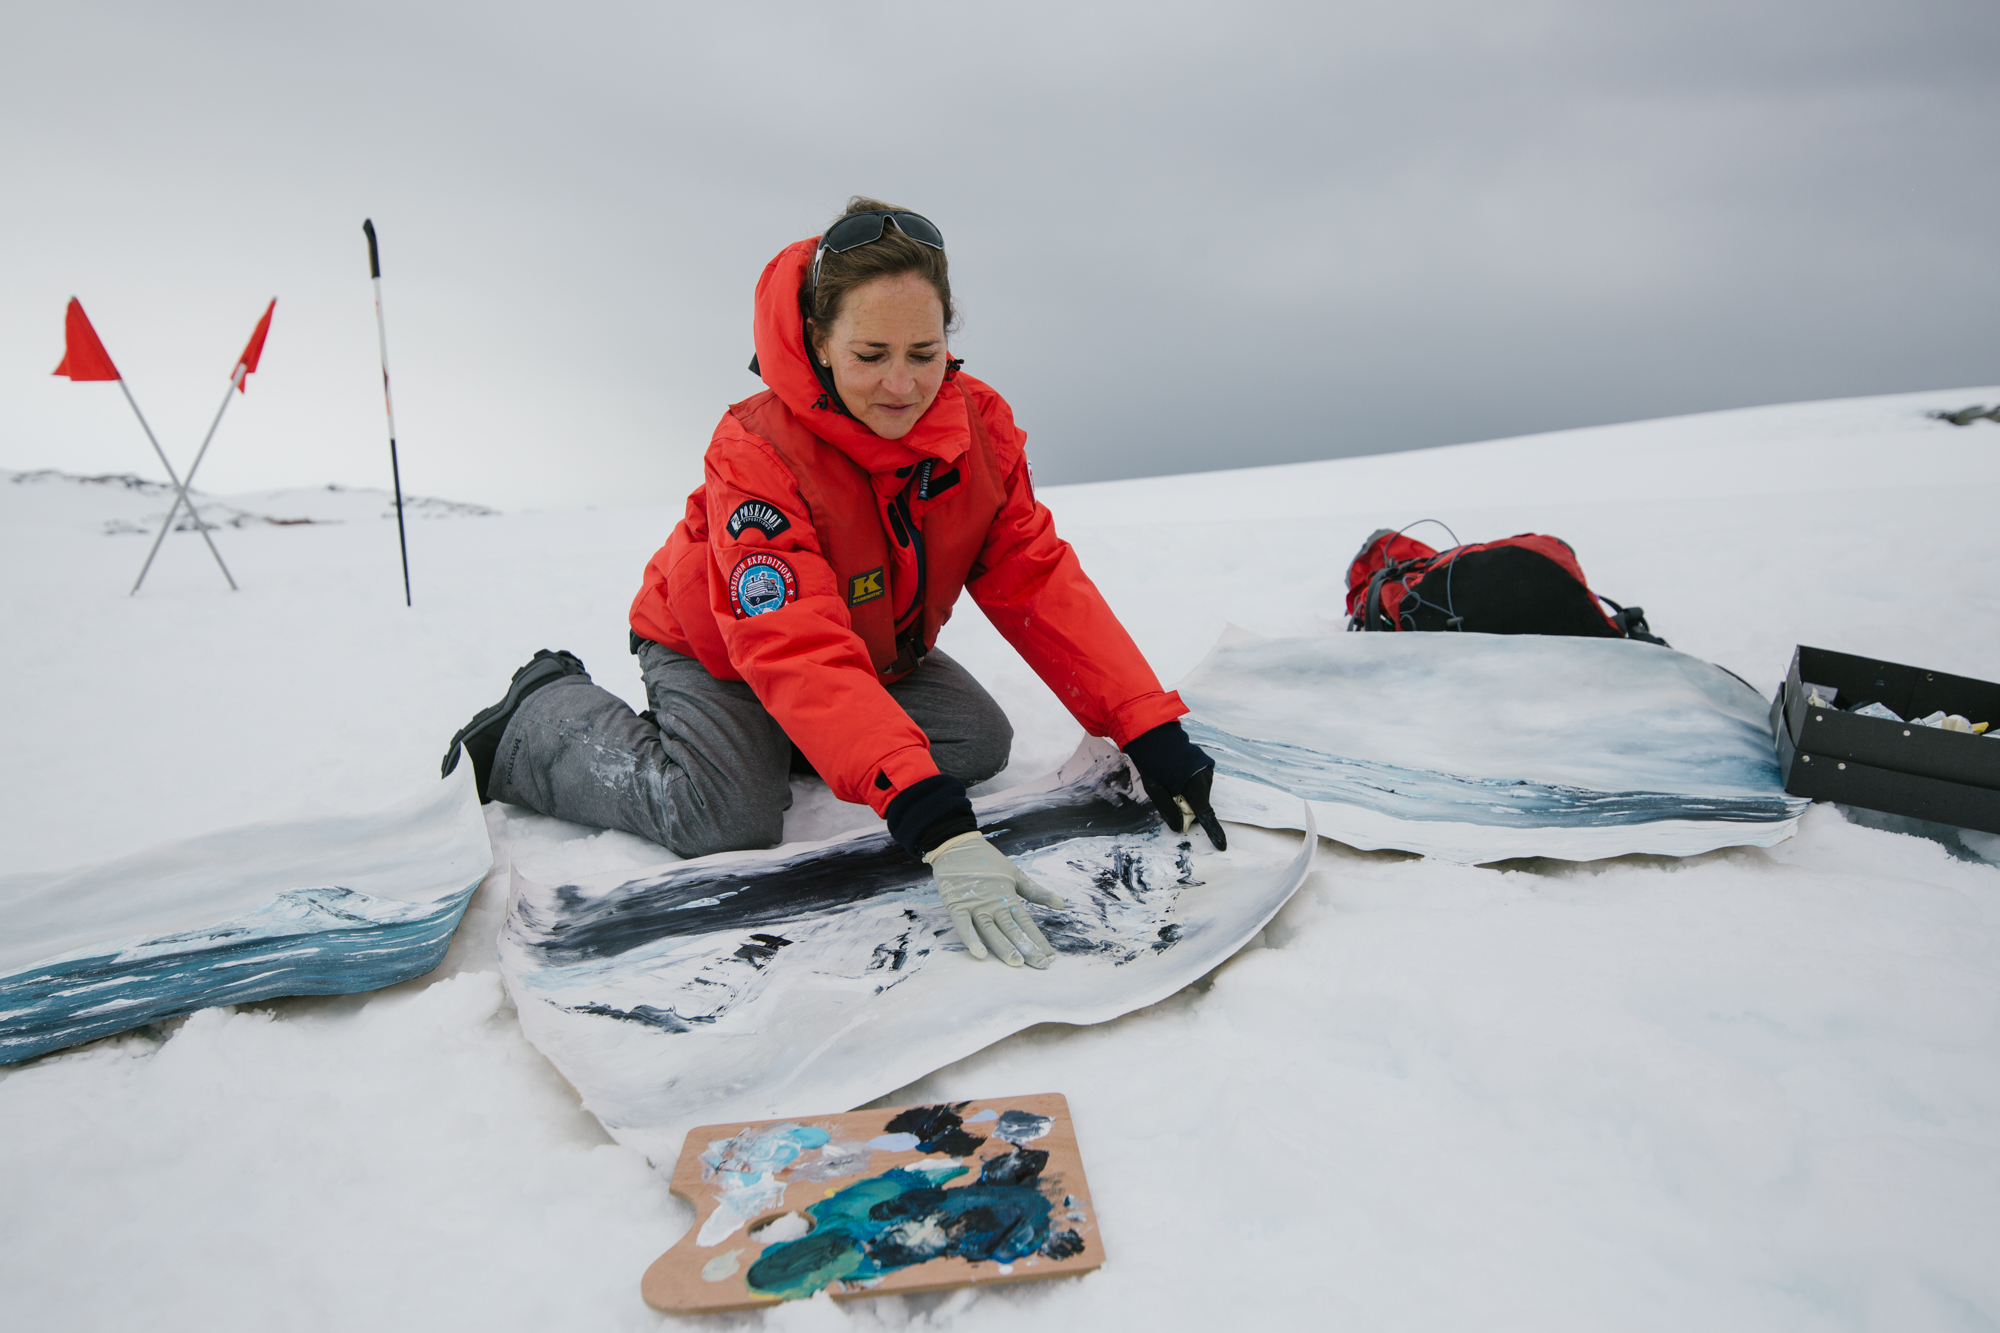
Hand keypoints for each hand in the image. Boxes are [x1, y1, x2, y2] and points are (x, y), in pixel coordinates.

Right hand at [924, 831, 1064, 968]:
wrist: (957, 846)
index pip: (1026, 923)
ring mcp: (974, 906)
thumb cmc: (987, 862)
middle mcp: (993, 904)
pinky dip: (971, 939)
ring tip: (1016, 962)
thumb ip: (1036, 892)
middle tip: (1040, 965)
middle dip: (1027, 948)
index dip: (1038, 939)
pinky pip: (963, 926)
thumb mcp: (1015, 874)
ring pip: (991, 931)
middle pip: (1012, 930)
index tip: (1050, 956)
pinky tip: (980, 954)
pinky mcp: (956, 906)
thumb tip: (1062, 904)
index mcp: (1008, 897)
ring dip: (1003, 947)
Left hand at [1123, 721, 1227, 850]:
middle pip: (1200, 806)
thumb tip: (1178, 828)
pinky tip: (1176, 775)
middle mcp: (1205, 778)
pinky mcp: (1206, 767)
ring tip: (1170, 780)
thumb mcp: (1154, 789)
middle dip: (1187, 808)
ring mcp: (1208, 772)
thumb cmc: (1153, 762)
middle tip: (1168, 795)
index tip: (1222, 845)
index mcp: (1194, 785)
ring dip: (1187, 796)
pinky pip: (1199, 785)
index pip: (1205, 814)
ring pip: (1199, 796)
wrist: (1156, 734)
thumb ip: (1167, 809)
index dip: (1213, 831)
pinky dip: (1189, 787)